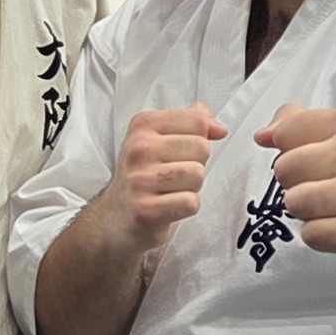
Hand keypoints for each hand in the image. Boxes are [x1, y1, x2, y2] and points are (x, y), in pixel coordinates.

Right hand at [113, 101, 224, 239]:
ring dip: (192, 186)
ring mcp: (140, 179)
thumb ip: (192, 124)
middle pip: (201, 147)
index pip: (197, 120)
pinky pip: (190, 202)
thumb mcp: (159, 138)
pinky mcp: (145, 209)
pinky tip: (170, 205)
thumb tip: (219, 128)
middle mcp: (139, 149)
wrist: (116, 215)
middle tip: (174, 174)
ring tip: (172, 189)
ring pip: (197, 174)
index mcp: (143, 125)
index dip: (201, 137)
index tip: (184, 150)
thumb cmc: (144, 174)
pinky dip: (187, 206)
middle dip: (196, 164)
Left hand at [257, 105, 335, 276]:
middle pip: (284, 170)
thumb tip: (263, 133)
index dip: (289, 152)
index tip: (312, 161)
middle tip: (327, 189)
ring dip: (307, 213)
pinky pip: (311, 234)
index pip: (285, 132)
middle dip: (297, 185)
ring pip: (294, 203)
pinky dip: (321, 236)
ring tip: (333, 209)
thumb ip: (300, 125)